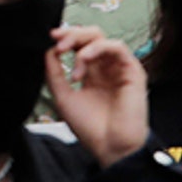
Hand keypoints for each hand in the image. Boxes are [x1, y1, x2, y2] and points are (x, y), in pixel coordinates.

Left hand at [44, 26, 147, 167]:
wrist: (110, 147)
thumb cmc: (91, 128)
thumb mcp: (64, 97)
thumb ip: (54, 73)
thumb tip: (49, 50)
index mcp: (91, 74)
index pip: (79, 46)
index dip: (66, 38)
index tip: (51, 37)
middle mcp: (105, 69)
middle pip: (90, 36)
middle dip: (72, 34)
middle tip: (59, 42)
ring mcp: (119, 69)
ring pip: (102, 38)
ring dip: (82, 42)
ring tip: (71, 57)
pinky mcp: (133, 71)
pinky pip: (117, 47)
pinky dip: (97, 48)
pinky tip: (83, 60)